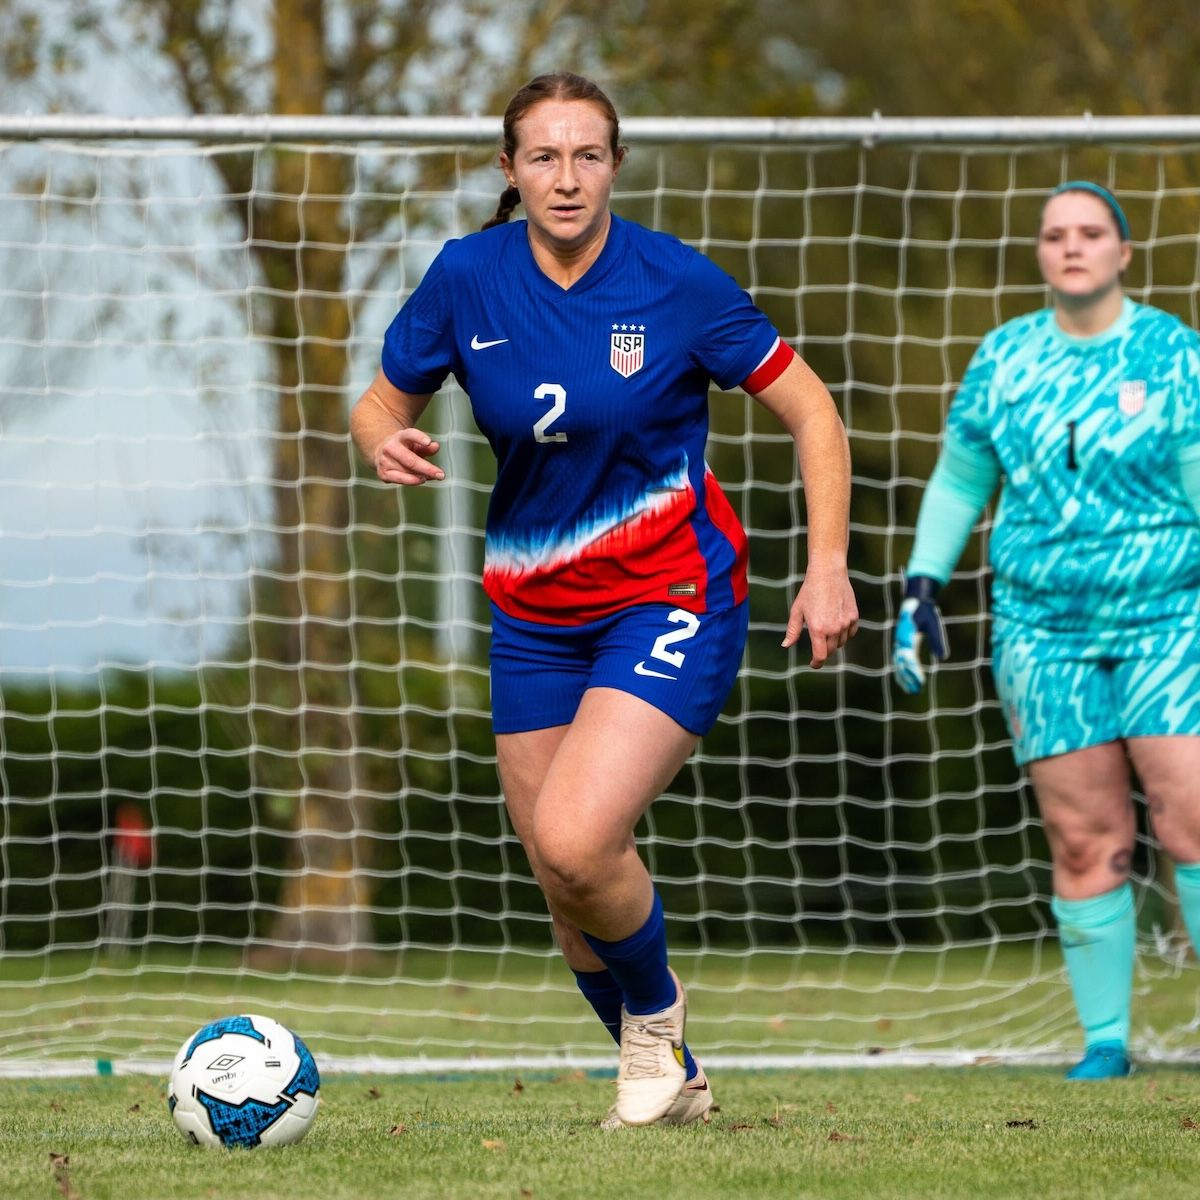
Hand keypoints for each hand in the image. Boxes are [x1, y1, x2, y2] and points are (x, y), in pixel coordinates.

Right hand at [373, 427, 444, 485]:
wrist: (383, 452)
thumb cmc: (405, 448)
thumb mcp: (416, 444)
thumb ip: (427, 447)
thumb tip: (435, 447)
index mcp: (400, 436)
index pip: (410, 434)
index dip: (419, 438)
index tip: (428, 442)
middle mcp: (390, 448)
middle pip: (410, 460)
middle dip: (427, 468)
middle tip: (441, 475)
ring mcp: (385, 461)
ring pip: (407, 472)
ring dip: (422, 475)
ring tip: (432, 476)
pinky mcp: (383, 473)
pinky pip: (400, 480)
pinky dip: (412, 481)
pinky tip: (421, 479)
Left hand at [782, 563, 858, 667]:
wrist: (828, 573)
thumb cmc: (809, 592)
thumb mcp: (797, 611)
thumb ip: (792, 631)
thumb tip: (786, 645)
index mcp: (818, 629)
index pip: (821, 656)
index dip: (816, 663)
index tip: (814, 664)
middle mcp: (834, 629)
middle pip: (831, 651)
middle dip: (824, 651)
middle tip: (817, 646)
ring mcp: (846, 623)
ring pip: (841, 642)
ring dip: (834, 642)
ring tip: (826, 630)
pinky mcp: (854, 616)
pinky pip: (850, 633)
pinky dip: (845, 633)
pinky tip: (837, 625)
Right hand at [893, 575, 948, 693]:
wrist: (915, 601)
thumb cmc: (926, 612)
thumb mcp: (934, 624)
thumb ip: (937, 640)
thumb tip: (943, 657)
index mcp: (908, 635)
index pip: (909, 657)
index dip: (914, 670)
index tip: (922, 681)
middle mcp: (900, 641)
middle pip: (901, 663)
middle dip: (908, 677)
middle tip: (918, 690)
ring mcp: (899, 643)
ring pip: (898, 664)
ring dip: (904, 678)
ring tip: (912, 691)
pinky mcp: (901, 645)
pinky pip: (898, 662)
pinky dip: (902, 673)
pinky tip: (907, 683)